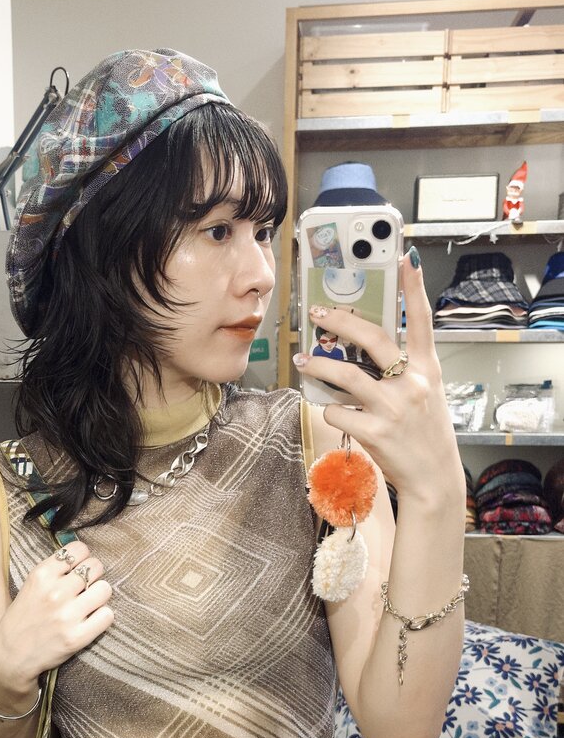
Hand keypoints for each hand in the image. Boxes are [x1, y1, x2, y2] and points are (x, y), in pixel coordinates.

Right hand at [0, 540, 113, 709]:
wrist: (9, 656)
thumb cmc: (22, 619)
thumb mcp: (30, 586)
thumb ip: (54, 570)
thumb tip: (84, 555)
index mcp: (41, 575)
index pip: (79, 549)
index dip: (83, 558)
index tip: (79, 569)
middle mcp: (55, 592)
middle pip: (96, 567)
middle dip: (94, 576)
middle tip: (86, 588)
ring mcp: (67, 615)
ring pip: (105, 589)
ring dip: (100, 596)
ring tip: (89, 604)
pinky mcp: (76, 637)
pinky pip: (107, 615)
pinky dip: (102, 617)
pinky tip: (91, 621)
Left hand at [295, 250, 463, 503]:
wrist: (434, 479)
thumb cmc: (425, 435)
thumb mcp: (425, 395)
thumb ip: (401, 372)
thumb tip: (360, 353)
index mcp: (428, 369)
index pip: (422, 320)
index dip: (414, 287)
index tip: (405, 258)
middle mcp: (413, 383)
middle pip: (373, 338)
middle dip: (341, 321)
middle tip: (317, 313)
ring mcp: (394, 407)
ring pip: (347, 374)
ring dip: (318, 365)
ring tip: (302, 359)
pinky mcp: (376, 431)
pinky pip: (338, 410)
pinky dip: (328, 408)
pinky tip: (327, 409)